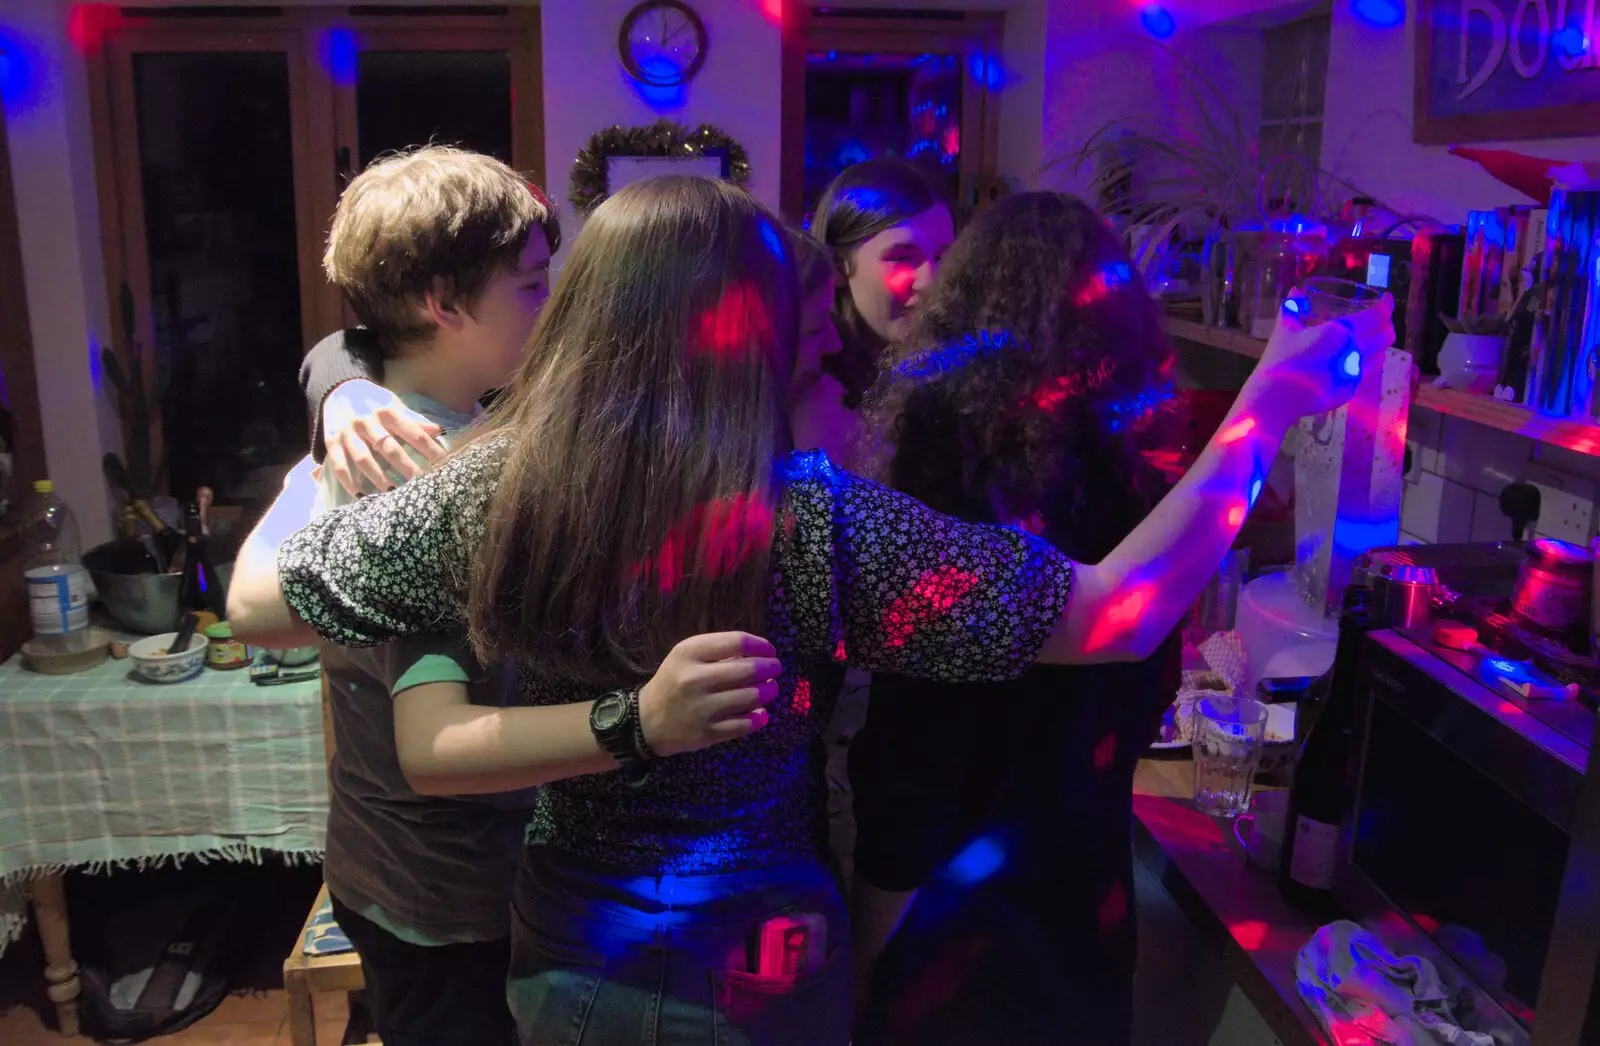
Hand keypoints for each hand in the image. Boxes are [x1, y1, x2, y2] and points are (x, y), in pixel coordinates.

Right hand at [323, 380, 445, 496]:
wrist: (338, 388)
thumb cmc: (374, 401)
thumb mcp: (394, 404)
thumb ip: (414, 420)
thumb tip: (440, 431)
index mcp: (388, 411)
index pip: (414, 434)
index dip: (430, 451)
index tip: (443, 466)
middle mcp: (367, 421)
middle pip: (389, 448)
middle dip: (407, 468)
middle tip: (421, 486)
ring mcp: (347, 432)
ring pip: (364, 459)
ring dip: (379, 479)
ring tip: (393, 495)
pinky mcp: (331, 441)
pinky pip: (339, 466)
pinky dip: (349, 482)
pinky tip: (361, 495)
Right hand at [638, 633, 781, 757]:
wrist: (647, 721)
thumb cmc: (673, 682)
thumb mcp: (686, 656)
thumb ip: (717, 650)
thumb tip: (758, 653)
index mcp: (688, 654)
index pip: (736, 642)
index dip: (760, 645)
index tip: (769, 650)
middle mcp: (695, 679)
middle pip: (748, 669)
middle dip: (770, 668)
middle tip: (775, 669)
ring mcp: (702, 708)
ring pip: (751, 697)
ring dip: (769, 692)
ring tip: (771, 689)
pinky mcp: (708, 732)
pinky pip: (744, 724)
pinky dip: (759, 718)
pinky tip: (762, 713)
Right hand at [1249, 293, 1395, 424]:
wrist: (1276, 397)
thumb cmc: (1280, 359)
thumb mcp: (1284, 329)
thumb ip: (1292, 307)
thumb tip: (1296, 291)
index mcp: (1341, 331)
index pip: (1377, 315)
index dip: (1387, 305)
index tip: (1389, 299)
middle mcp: (1354, 351)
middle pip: (1385, 336)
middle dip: (1388, 325)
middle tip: (1383, 320)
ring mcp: (1354, 373)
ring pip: (1380, 356)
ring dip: (1381, 346)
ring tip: (1373, 342)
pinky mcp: (1350, 391)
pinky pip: (1366, 373)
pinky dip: (1367, 364)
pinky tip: (1358, 363)